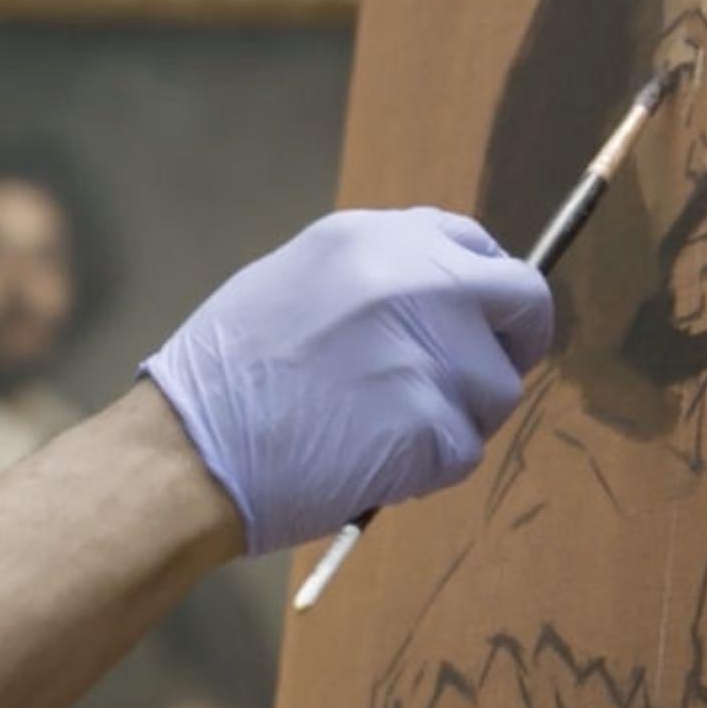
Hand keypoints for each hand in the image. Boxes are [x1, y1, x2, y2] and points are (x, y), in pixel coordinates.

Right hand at [138, 208, 554, 552]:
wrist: (184, 453)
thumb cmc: (222, 383)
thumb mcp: (292, 284)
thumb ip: (373, 280)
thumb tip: (442, 299)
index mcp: (371, 239)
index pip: (473, 242)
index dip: (485, 285)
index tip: (481, 318)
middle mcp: (412, 282)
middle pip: (522, 301)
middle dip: (511, 342)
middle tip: (479, 381)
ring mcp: (428, 353)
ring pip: (498, 389)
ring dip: (460, 418)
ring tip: (384, 433)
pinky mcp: (433, 425)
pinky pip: (465, 450)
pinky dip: (430, 468)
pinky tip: (370, 463)